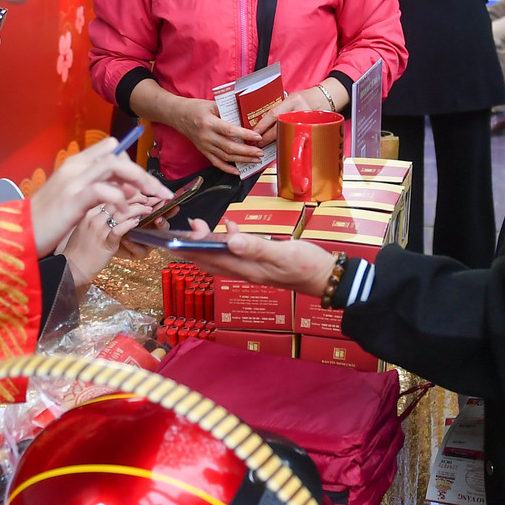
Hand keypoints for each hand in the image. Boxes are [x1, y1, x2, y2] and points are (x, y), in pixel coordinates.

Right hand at [29, 139, 169, 254]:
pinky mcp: (73, 198)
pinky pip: (103, 191)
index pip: (110, 148)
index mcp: (74, 164)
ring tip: (152, 198)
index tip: (145, 181)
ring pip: (114, 166)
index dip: (131, 162)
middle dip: (143, 173)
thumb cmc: (45, 219)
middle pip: (117, 155)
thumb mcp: (69, 197)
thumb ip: (92, 188)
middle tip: (161, 191)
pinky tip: (127, 212)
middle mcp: (75, 167)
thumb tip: (119, 188)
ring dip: (139, 181)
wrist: (20, 233)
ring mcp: (73, 181)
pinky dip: (120, 199)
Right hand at [60, 193, 160, 285]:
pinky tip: (137, 222)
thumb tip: (116, 210)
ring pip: (120, 213)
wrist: (71, 267)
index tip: (138, 193)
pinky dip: (130, 224)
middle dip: (136, 198)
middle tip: (148, 199)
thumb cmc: (78, 249)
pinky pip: (119, 230)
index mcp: (88, 212)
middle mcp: (93, 218)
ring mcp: (98, 230)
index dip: (127, 192)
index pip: (110, 195)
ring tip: (148, 210)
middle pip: (117, 200)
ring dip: (138, 209)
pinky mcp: (104, 243)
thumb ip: (98, 216)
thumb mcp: (84, 226)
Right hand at [167, 97, 262, 174]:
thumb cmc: (196, 108)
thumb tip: (246, 115)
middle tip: (260, 152)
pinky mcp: (203, 151)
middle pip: (230, 147)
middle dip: (247, 152)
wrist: (178, 115)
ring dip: (242, 160)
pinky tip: (238, 171)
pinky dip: (228, 169)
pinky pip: (216, 163)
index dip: (245, 135)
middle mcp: (207, 136)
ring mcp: (205, 146)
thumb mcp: (212, 104)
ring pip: (226, 157)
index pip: (230, 131)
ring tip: (255, 160)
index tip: (258, 137)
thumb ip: (228, 110)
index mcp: (210, 123)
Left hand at [177, 222, 338, 296]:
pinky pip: (237, 252)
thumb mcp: (283, 253)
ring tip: (198, 226)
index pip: (211, 259)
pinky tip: (231, 227)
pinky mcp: (261, 262)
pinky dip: (229, 240)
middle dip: (193, 246)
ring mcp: (253, 268)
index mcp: (246, 269)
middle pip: (211, 260)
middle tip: (184, 227)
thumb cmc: (306, 266)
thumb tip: (230, 240)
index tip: (178, 235)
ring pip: (222, 256)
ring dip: (208, 243)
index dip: (192, 249)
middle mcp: (245, 271)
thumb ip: (256, 247)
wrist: (327, 278)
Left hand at [254, 86, 335, 139]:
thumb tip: (261, 123)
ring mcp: (307, 121)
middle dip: (267, 137)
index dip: (262, 125)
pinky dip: (287, 140)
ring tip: (266, 145)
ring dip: (275, 140)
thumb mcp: (290, 99)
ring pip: (288, 133)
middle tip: (258, 142)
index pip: (274, 114)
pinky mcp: (312, 128)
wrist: (322, 99)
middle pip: (280, 127)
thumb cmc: (303, 99)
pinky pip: (297, 136)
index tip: (254, 133)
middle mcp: (300, 110)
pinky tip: (281, 143)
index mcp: (293, 100)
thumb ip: (279, 109)